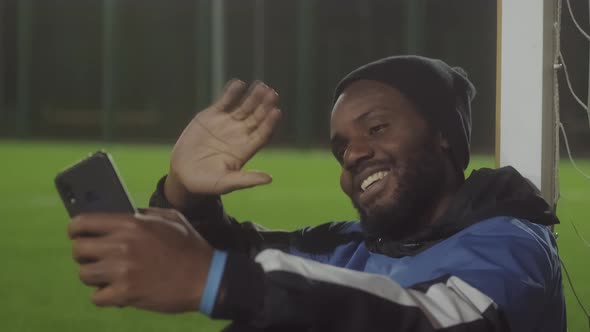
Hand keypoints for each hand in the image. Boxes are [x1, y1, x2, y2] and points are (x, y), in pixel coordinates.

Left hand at [68, 208, 212, 312]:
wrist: (205, 277)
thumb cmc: (190, 246)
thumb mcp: (171, 218)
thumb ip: (144, 214)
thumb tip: (124, 215)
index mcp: (130, 223)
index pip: (83, 222)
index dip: (76, 228)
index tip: (78, 234)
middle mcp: (122, 245)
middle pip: (78, 249)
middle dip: (84, 254)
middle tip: (96, 258)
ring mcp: (122, 270)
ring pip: (84, 274)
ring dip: (94, 276)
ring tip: (107, 276)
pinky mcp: (126, 293)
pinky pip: (96, 297)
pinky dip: (104, 297)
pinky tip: (117, 292)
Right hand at [165, 80, 281, 207]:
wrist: (182, 174)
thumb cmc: (206, 183)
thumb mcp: (225, 183)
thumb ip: (246, 180)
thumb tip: (270, 179)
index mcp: (245, 150)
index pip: (263, 133)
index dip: (270, 123)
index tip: (276, 112)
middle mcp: (240, 135)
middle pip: (257, 117)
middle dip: (265, 105)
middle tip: (272, 94)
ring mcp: (227, 123)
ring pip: (245, 107)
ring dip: (253, 97)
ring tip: (261, 86)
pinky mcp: (212, 116)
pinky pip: (225, 101)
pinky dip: (232, 93)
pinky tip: (238, 84)